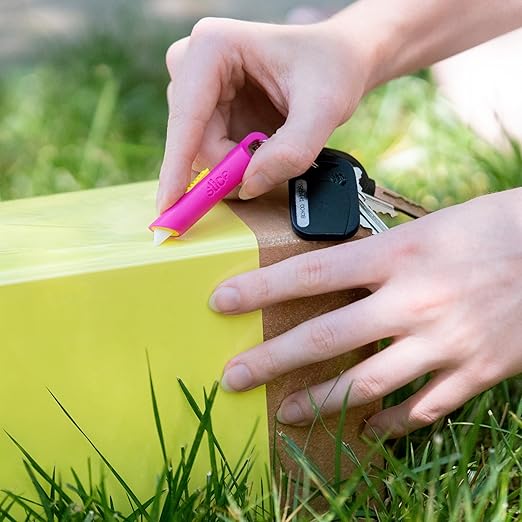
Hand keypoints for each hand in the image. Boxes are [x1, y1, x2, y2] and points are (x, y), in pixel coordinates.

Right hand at [156, 17, 370, 211]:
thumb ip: (292, 150)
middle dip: (226, 166)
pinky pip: (211, 152)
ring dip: (234, 165)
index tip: (167, 205)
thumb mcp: (325, 107)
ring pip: (200, 150)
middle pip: (192, 139)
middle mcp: (195, 65)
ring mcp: (200, 89)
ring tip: (274, 145)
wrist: (339, 59)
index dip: (175, 164)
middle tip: (265, 170)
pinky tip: (261, 149)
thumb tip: (249, 185)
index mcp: (213, 47)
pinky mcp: (210, 110)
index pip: (186, 116)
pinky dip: (235, 164)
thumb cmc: (332, 69)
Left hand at [209, 189, 521, 437]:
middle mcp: (414, 301)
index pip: (310, 274)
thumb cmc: (493, 227)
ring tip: (284, 413)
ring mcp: (445, 342)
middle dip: (271, 360)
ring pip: (366, 384)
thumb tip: (332, 275)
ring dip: (319, 403)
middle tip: (233, 377)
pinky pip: (423, 408)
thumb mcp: (427, 226)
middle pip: (325, 338)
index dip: (260, 290)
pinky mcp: (476, 371)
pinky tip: (368, 428)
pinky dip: (391, 422)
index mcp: (398, 254)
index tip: (221, 302)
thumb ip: (379, 255)